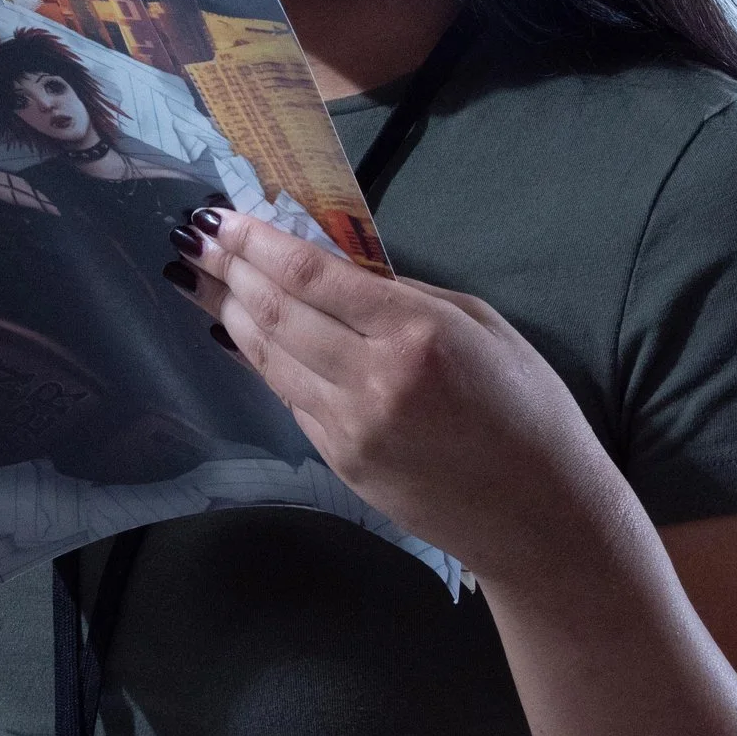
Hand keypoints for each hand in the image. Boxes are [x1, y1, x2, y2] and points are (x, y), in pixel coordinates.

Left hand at [172, 207, 624, 586]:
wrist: (543, 517)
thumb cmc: (528, 409)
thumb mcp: (480, 325)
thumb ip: (405, 295)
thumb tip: (337, 267)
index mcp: (417, 333)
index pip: (311, 276)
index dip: (256, 243)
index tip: (220, 218)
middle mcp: (375, 379)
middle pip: (276, 313)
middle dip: (227, 271)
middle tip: (194, 238)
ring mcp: (352, 428)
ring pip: (269, 357)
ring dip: (229, 312)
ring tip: (200, 279)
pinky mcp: (342, 463)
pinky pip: (290, 398)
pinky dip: (261, 360)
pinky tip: (239, 334)